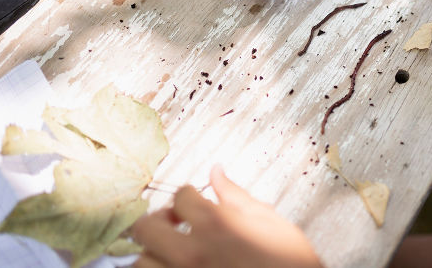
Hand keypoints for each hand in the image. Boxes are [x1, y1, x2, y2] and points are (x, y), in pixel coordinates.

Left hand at [132, 166, 321, 267]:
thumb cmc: (289, 262)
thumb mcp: (269, 221)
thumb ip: (236, 196)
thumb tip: (217, 172)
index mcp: (216, 224)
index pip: (180, 196)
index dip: (187, 195)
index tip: (192, 200)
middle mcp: (193, 251)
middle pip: (146, 227)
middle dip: (158, 220)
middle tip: (174, 223)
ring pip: (142, 261)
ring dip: (153, 252)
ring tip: (170, 251)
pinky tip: (174, 266)